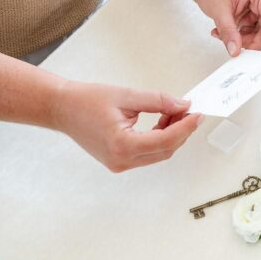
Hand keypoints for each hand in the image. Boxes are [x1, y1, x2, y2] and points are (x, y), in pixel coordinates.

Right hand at [51, 81, 202, 171]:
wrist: (62, 109)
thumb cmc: (87, 100)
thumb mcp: (127, 95)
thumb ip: (158, 101)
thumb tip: (183, 105)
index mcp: (123, 145)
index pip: (166, 140)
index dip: (186, 127)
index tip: (198, 114)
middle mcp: (122, 160)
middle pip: (166, 150)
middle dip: (182, 131)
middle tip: (190, 111)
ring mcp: (120, 164)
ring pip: (159, 153)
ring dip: (172, 135)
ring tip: (175, 113)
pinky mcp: (119, 161)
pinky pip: (148, 153)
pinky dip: (159, 139)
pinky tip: (162, 121)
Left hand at [188, 0, 260, 55]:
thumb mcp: (219, 9)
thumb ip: (228, 32)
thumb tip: (235, 50)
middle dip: (250, 40)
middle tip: (234, 46)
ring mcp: (258, 9)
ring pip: (258, 34)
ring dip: (241, 39)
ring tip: (222, 34)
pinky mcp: (252, 16)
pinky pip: (250, 33)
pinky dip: (237, 36)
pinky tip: (223, 32)